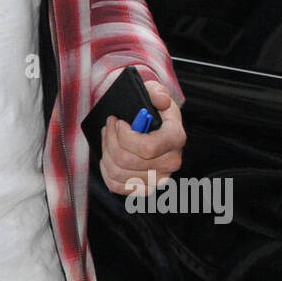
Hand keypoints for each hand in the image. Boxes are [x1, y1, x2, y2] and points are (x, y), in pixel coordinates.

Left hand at [99, 80, 184, 197]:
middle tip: (109, 126)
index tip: (118, 122)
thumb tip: (160, 100)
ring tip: (107, 137)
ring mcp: (159, 179)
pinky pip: (116, 185)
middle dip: (110, 140)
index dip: (124, 136)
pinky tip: (108, 156)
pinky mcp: (145, 188)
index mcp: (175, 138)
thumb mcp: (155, 92)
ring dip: (106, 152)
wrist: (156, 126)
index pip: (146, 148)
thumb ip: (157, 92)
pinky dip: (106, 170)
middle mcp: (171, 162)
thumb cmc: (154, 109)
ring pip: (117, 172)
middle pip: (127, 160)